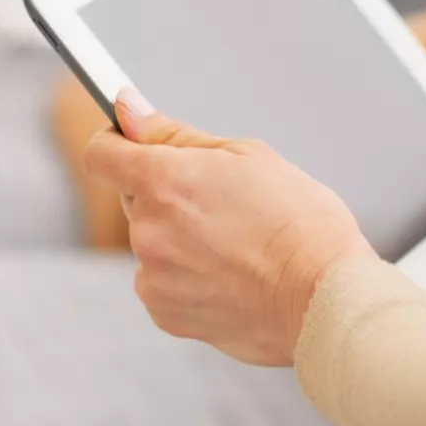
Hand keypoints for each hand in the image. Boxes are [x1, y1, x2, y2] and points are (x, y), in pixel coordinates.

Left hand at [81, 86, 372, 365]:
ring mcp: (152, 276)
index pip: (101, 154)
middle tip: (226, 205)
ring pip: (155, 244)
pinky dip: (191, 279)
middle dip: (170, 196)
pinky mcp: (164, 313)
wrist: (324, 297)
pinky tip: (235, 278)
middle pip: (136, 200)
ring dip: (183, 241)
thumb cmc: (300, 221)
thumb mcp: (247, 157)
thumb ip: (177, 136)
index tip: (133, 145)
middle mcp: (147, 229)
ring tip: (240, 248)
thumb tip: (128, 112)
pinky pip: (165, 284)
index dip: (115, 145)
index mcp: (164, 181)